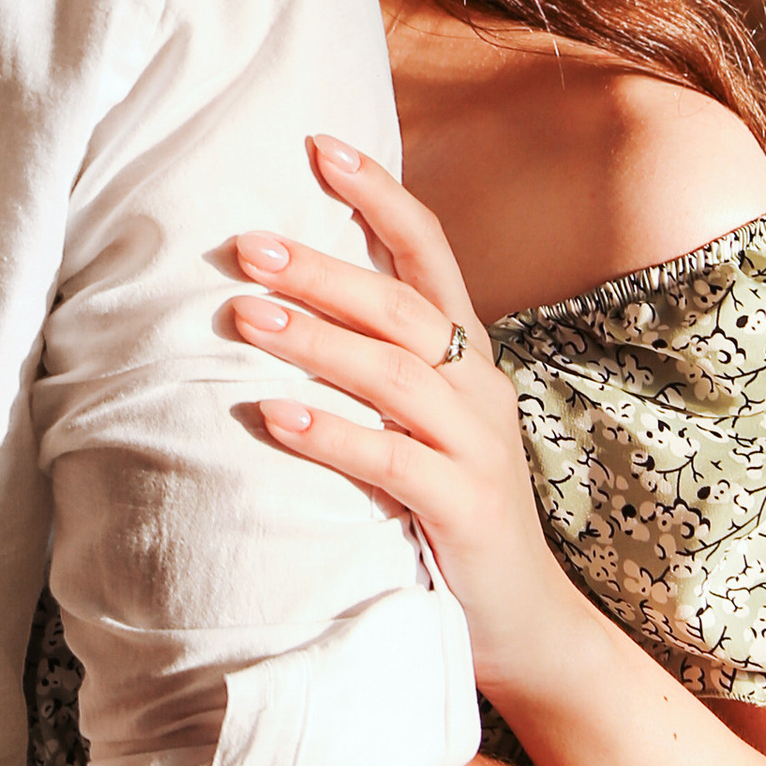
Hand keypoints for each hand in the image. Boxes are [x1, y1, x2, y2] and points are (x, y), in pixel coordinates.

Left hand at [226, 136, 588, 706]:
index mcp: (466, 356)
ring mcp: (478, 447)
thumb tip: (282, 292)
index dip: (378, 193)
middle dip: (321, 268)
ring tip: (243, 316)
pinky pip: (392, 461)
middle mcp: (478, 388)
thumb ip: (375, 360)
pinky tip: (272, 416)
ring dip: (314, 340)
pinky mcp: (466, 509)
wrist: (522, 620)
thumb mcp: (420, 420)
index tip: (318, 144)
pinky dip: (330, 434)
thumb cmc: (447, 506)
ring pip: (392, 374)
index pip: (428, 252)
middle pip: (399, 306)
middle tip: (246, 244)